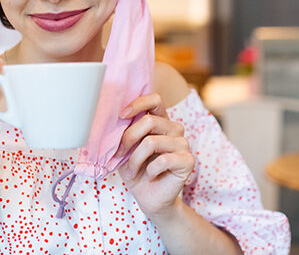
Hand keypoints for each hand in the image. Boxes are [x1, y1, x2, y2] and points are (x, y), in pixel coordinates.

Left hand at [115, 93, 194, 217]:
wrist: (149, 199)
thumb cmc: (136, 171)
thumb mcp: (125, 150)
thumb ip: (123, 133)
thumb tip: (110, 119)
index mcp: (160, 121)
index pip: (155, 99)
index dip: (138, 103)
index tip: (121, 115)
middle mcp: (174, 129)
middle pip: (149, 121)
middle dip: (128, 139)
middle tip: (119, 154)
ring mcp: (183, 144)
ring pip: (152, 142)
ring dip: (135, 159)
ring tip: (133, 171)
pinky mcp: (188, 160)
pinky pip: (163, 160)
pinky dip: (150, 170)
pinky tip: (150, 175)